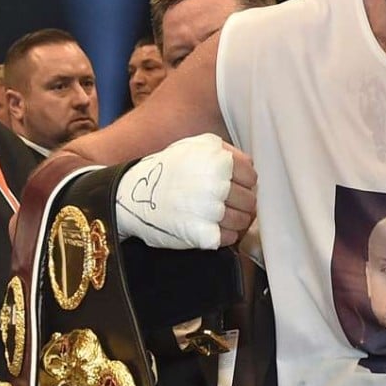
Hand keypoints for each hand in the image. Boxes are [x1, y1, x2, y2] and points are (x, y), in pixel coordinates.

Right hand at [115, 134, 255, 248]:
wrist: (133, 196)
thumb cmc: (166, 170)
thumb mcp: (196, 146)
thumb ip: (225, 152)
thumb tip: (248, 165)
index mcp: (219, 160)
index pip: (251, 177)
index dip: (243, 182)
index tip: (232, 185)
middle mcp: (218, 185)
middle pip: (250, 200)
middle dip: (241, 202)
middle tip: (225, 202)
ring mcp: (211, 211)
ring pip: (244, 220)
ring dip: (235, 220)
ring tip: (219, 215)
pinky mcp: (204, 234)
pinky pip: (229, 238)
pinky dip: (224, 235)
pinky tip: (210, 227)